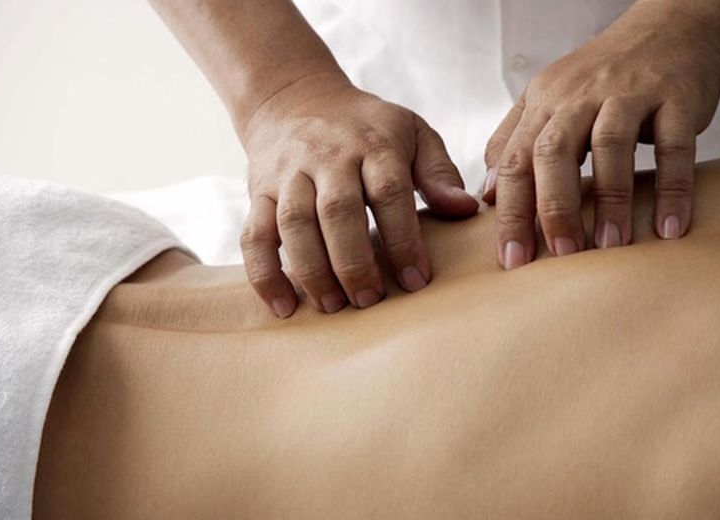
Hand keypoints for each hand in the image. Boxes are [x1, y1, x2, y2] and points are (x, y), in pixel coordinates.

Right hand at [240, 73, 477, 317]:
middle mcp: (327, 158)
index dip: (403, 239)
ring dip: (312, 270)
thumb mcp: (411, 132)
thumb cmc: (365, 127)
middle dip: (354, 261)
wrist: (295, 99)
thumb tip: (465, 209)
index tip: (417, 280)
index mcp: (373, 145)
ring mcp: (288, 175)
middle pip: (338, 211)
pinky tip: (283, 306)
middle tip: (370, 301)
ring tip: (334, 307)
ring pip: (293, 224)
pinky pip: (253, 234)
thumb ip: (438, 170)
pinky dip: (264, 273)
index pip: (389, 192)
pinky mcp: (259, 192)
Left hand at [482, 1, 719, 268]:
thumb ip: (512, 143)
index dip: (509, 213)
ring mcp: (628, 93)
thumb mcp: (547, 101)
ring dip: (609, 201)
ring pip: (609, 146)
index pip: (513, 161)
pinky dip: (671, 188)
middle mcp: (579, 95)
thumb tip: (487, 195)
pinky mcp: (676, 96)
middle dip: (552, 208)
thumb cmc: (601, 79)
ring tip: (609, 248)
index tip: (510, 259)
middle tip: (561, 254)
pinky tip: (668, 228)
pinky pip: (673, 146)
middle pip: (553, 152)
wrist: (671, 30)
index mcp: (543, 102)